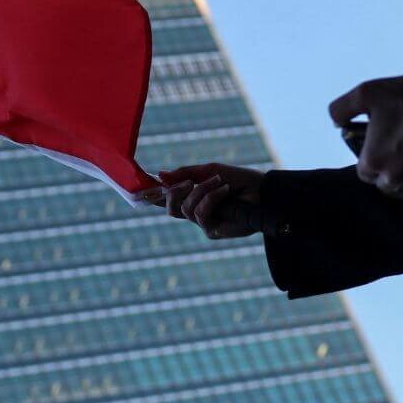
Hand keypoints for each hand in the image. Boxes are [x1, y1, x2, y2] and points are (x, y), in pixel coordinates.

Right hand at [143, 162, 265, 238]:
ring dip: (201, 191)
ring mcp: (204, 223)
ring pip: (185, 210)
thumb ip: (186, 174)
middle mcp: (196, 212)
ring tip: (218, 182)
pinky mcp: (212, 231)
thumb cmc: (240, 180)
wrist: (263, 191)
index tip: (139, 189)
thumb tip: (160, 174)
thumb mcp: (210, 171)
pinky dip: (210, 198)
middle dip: (174, 193)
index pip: (170, 198)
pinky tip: (223, 190)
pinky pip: (200, 215)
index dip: (153, 195)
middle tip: (187, 182)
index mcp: (194, 196)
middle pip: (171, 209)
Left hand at [331, 76, 402, 199]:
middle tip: (401, 136)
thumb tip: (336, 122)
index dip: (371, 152)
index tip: (381, 136)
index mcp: (374, 163)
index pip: (364, 169)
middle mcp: (396, 179)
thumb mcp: (366, 93)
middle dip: (390, 162)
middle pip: (387, 178)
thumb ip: (342, 108)